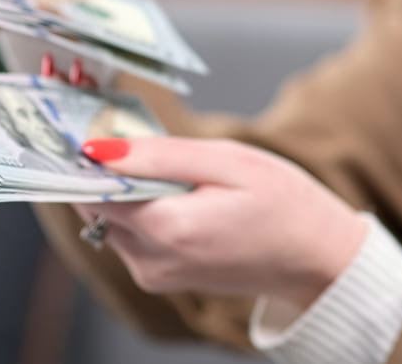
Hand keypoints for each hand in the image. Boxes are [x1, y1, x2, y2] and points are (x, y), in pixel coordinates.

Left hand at [77, 137, 367, 307]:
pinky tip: (165, 188)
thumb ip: (159, 156)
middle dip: (100, 168)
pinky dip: (135, 207)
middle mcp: (150, 260)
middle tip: (119, 131)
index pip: (92, 190)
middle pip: (94, 205)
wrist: (317, 259)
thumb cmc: (284, 204)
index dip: (84, 155)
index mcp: (167, 229)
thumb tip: (97, 148)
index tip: (86, 124)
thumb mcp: (227, 161)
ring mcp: (152, 274)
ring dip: (119, 188)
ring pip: (106, 220)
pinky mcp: (157, 277)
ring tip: (154, 160)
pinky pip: (125, 234)